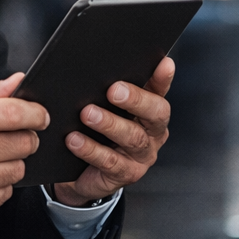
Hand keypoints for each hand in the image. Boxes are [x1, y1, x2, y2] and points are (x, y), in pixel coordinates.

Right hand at [0, 73, 46, 226]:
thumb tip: (17, 81)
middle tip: (14, 138)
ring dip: (13, 163)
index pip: (13, 114)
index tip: (41, 116)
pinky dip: (0, 184)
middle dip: (26, 138)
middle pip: (23, 143)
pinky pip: (7, 192)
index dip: (36, 114)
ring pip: (18, 169)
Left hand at [51, 57, 174, 205]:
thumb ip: (107, 91)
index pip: (160, 91)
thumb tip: (96, 68)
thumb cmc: (95, 135)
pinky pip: (111, 161)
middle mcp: (153, 133)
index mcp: (150, 112)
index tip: (163, 64)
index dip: (163, 79)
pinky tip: (75, 140)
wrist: (81, 174)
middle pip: (156, 114)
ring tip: (87, 114)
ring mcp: (142, 156)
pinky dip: (92, 149)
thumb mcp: (104, 110)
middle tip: (114, 90)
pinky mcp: (126, 174)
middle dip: (136, 100)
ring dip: (110, 124)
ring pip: (133, 138)